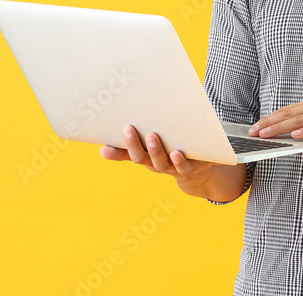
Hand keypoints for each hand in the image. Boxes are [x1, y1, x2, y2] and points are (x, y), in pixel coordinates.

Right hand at [99, 124, 223, 196]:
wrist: (198, 173)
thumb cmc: (170, 155)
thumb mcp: (151, 151)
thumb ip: (132, 148)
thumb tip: (104, 146)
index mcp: (146, 159)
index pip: (130, 154)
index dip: (119, 149)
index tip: (108, 141)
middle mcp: (157, 165)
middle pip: (143, 158)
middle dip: (135, 144)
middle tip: (129, 129)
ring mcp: (173, 167)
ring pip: (162, 162)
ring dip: (155, 150)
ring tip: (151, 136)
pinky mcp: (191, 167)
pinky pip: (183, 166)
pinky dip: (180, 160)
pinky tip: (177, 153)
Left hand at [248, 96, 302, 143]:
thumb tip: (292, 138)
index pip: (287, 111)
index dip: (270, 118)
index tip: (255, 127)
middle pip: (289, 114)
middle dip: (269, 123)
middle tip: (253, 132)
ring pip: (299, 120)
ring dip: (280, 127)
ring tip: (265, 134)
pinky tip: (294, 135)